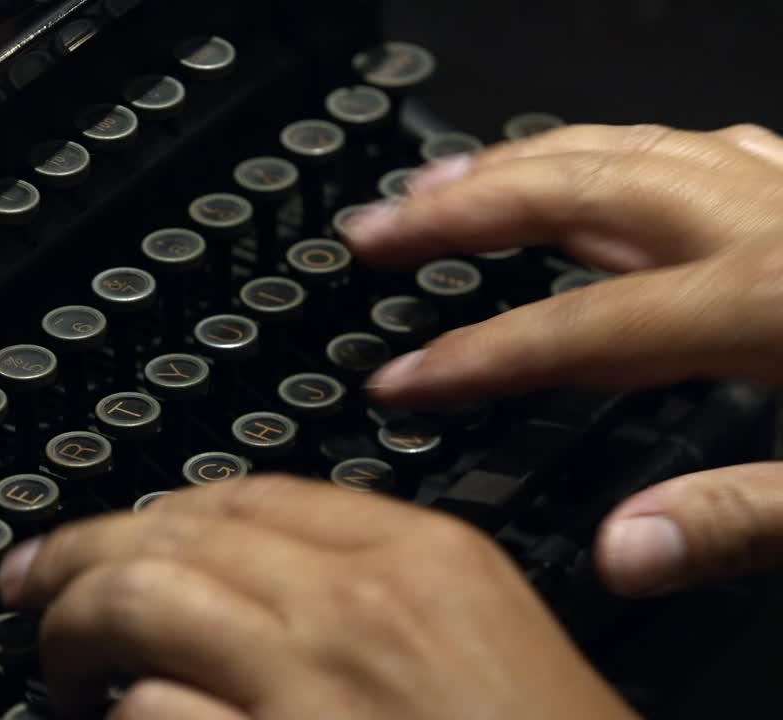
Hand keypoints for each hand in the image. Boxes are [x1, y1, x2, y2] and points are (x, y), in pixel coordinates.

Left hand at [0, 476, 636, 718]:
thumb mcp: (481, 638)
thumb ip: (376, 588)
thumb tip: (256, 578)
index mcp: (427, 561)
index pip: (251, 493)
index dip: (158, 509)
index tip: (115, 528)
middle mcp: (360, 611)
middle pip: (176, 535)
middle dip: (83, 553)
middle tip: (36, 582)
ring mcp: (310, 691)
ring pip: (142, 605)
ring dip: (74, 630)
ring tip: (55, 660)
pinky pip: (154, 717)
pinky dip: (122, 717)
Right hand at [343, 123, 782, 595]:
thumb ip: (737, 520)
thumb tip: (623, 554)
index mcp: (768, 301)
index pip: (581, 329)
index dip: (475, 358)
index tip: (397, 383)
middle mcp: (763, 227)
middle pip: (576, 195)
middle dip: (457, 214)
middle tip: (375, 231)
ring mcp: (781, 198)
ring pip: (623, 150)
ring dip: (518, 165)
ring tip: (439, 184)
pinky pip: (687, 149)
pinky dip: (613, 154)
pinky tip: (587, 166)